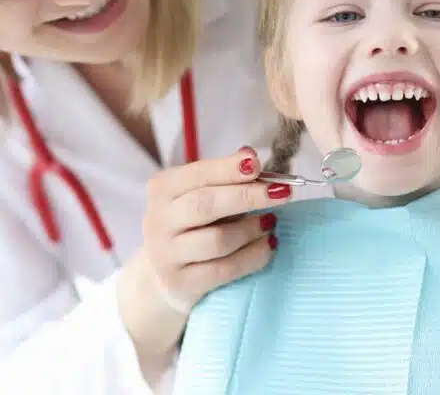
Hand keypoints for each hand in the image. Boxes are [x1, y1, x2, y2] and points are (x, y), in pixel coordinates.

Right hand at [118, 146, 287, 367]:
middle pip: (205, 205)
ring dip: (252, 229)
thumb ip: (223, 176)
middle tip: (282, 193)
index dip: (228, 169)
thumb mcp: (200, 195)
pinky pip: (225, 269)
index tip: (258, 164)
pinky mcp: (181, 284)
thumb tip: (250, 154)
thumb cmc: (192, 225)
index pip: (197, 174)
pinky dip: (253, 256)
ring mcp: (166, 256)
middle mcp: (157, 221)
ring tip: (271, 223)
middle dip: (247, 196)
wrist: (164, 275)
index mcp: (162, 190)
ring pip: (217, 240)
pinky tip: (268, 246)